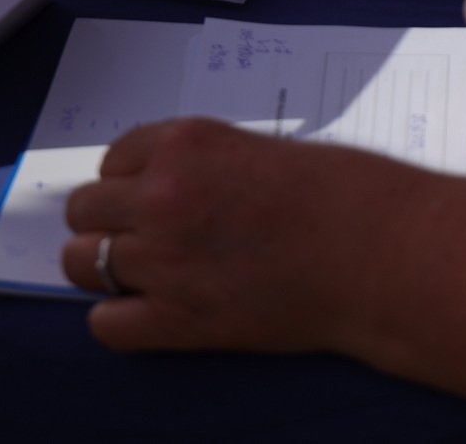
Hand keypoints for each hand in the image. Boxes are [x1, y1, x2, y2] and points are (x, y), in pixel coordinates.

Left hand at [62, 117, 414, 351]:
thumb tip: (172, 191)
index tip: (148, 195)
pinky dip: (119, 320)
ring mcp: (166, 258)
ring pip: (81, 262)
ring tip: (143, 275)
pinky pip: (107, 323)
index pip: (112, 159)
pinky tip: (149, 314)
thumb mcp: (263, 151)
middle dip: (108, 222)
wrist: (384, 250)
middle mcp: (162, 194)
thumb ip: (206, 166)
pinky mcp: (182, 318)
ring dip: (105, 267)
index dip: (129, 181)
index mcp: (184, 142)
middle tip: (144, 237)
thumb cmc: (344, 194)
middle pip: (85, 209)